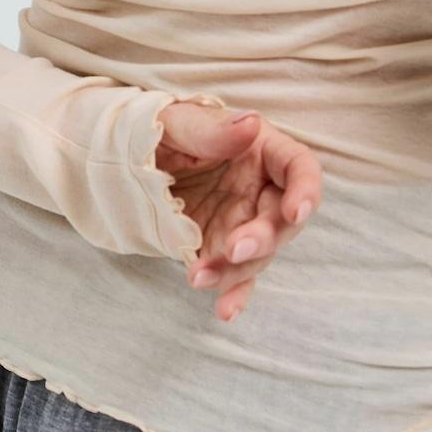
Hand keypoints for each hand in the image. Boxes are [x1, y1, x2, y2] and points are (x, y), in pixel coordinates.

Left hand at [156, 100, 322, 322]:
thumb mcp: (178, 121)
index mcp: (258, 149)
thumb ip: (213, 128)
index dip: (306, 189)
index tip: (295, 211)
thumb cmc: (159, 128)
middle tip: (233, 249)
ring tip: (200, 277)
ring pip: (256, 253)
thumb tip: (250, 123)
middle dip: (262, 238)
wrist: (125, 157)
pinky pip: (234, 275)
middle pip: (280, 219)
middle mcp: (258, 188)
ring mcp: (240, 221)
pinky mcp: (219, 247)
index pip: (298, 167)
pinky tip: (224, 310)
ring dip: (235, 270)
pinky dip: (233, 292)